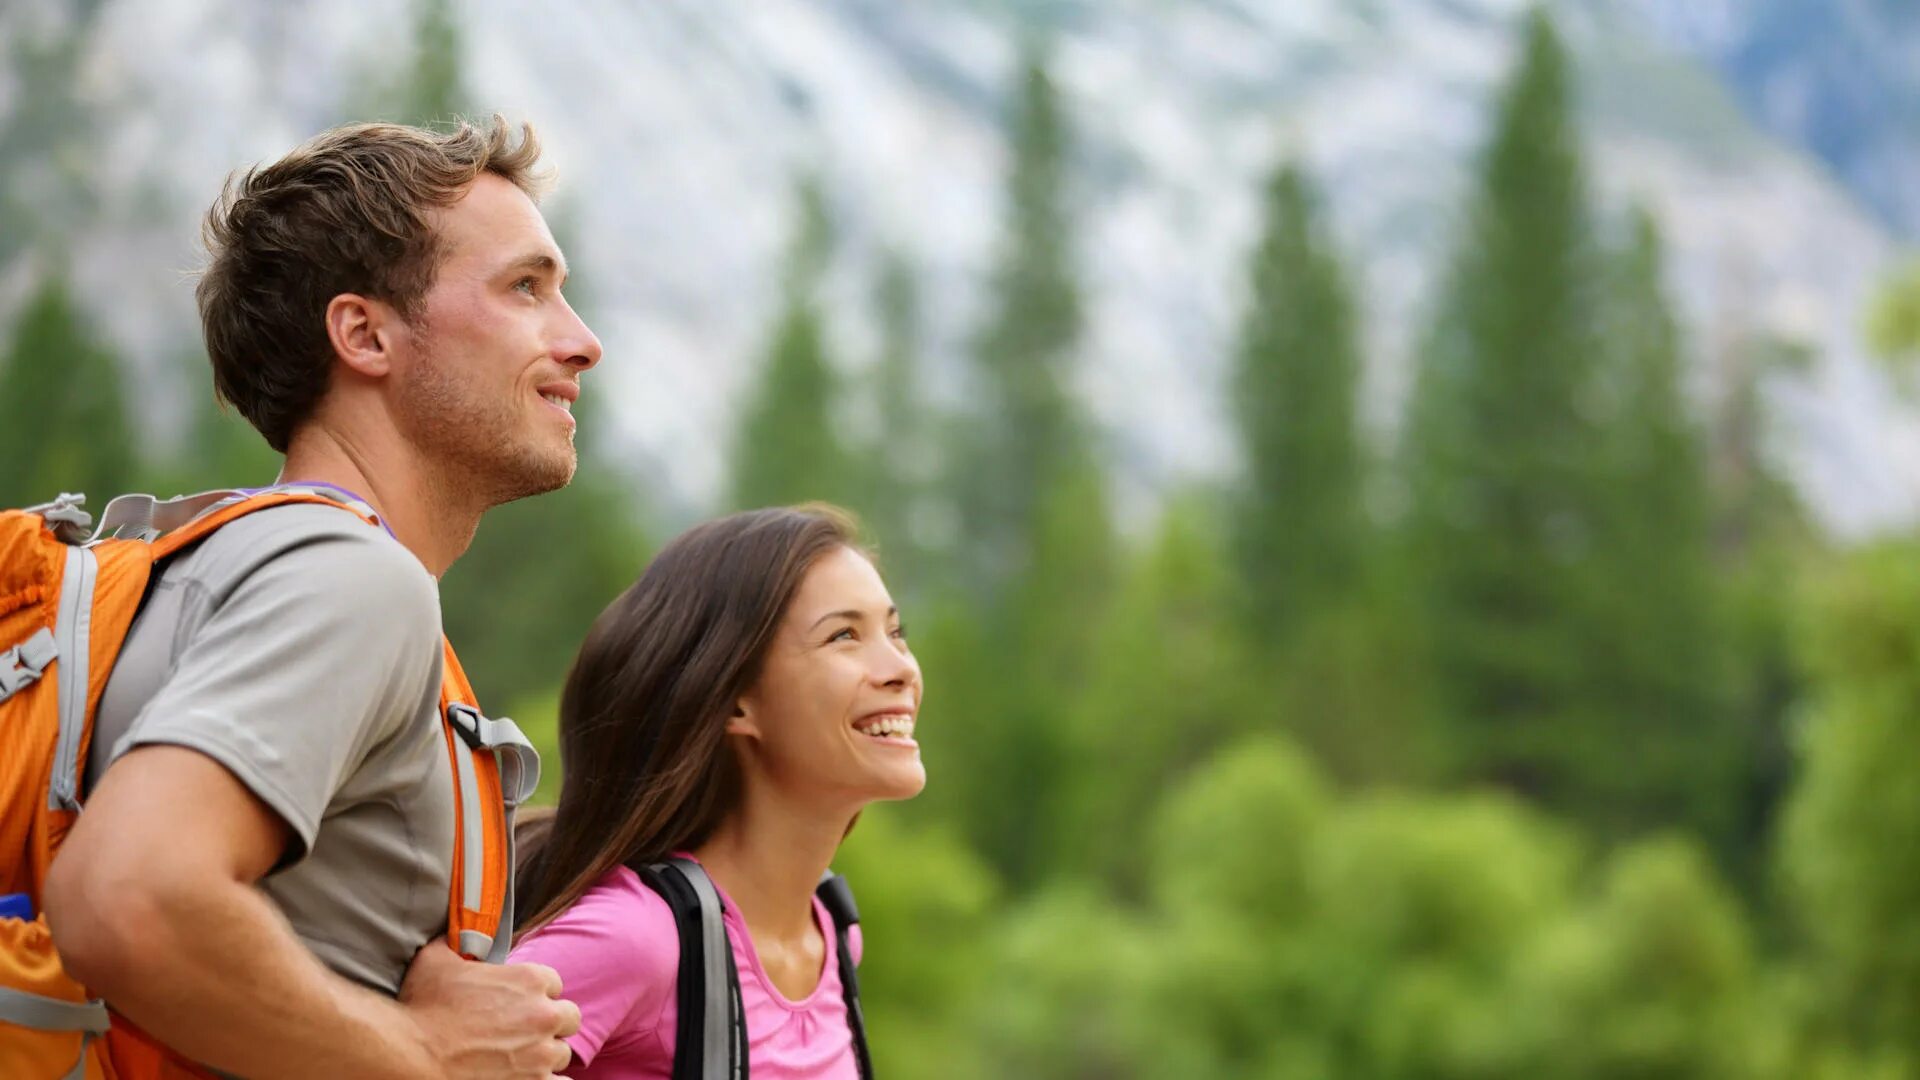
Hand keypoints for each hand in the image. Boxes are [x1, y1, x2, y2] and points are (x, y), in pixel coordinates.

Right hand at [399, 942, 580, 1078]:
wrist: (413, 1056)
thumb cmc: (423, 1009)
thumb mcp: (436, 960)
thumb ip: (455, 943)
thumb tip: (456, 931)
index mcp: (529, 980)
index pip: (554, 983)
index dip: (538, 994)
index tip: (521, 1004)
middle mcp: (543, 1015)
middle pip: (568, 1018)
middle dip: (550, 1024)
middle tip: (526, 1032)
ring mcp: (542, 1053)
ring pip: (562, 1053)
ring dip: (545, 1055)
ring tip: (522, 1059)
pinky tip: (531, 1078)